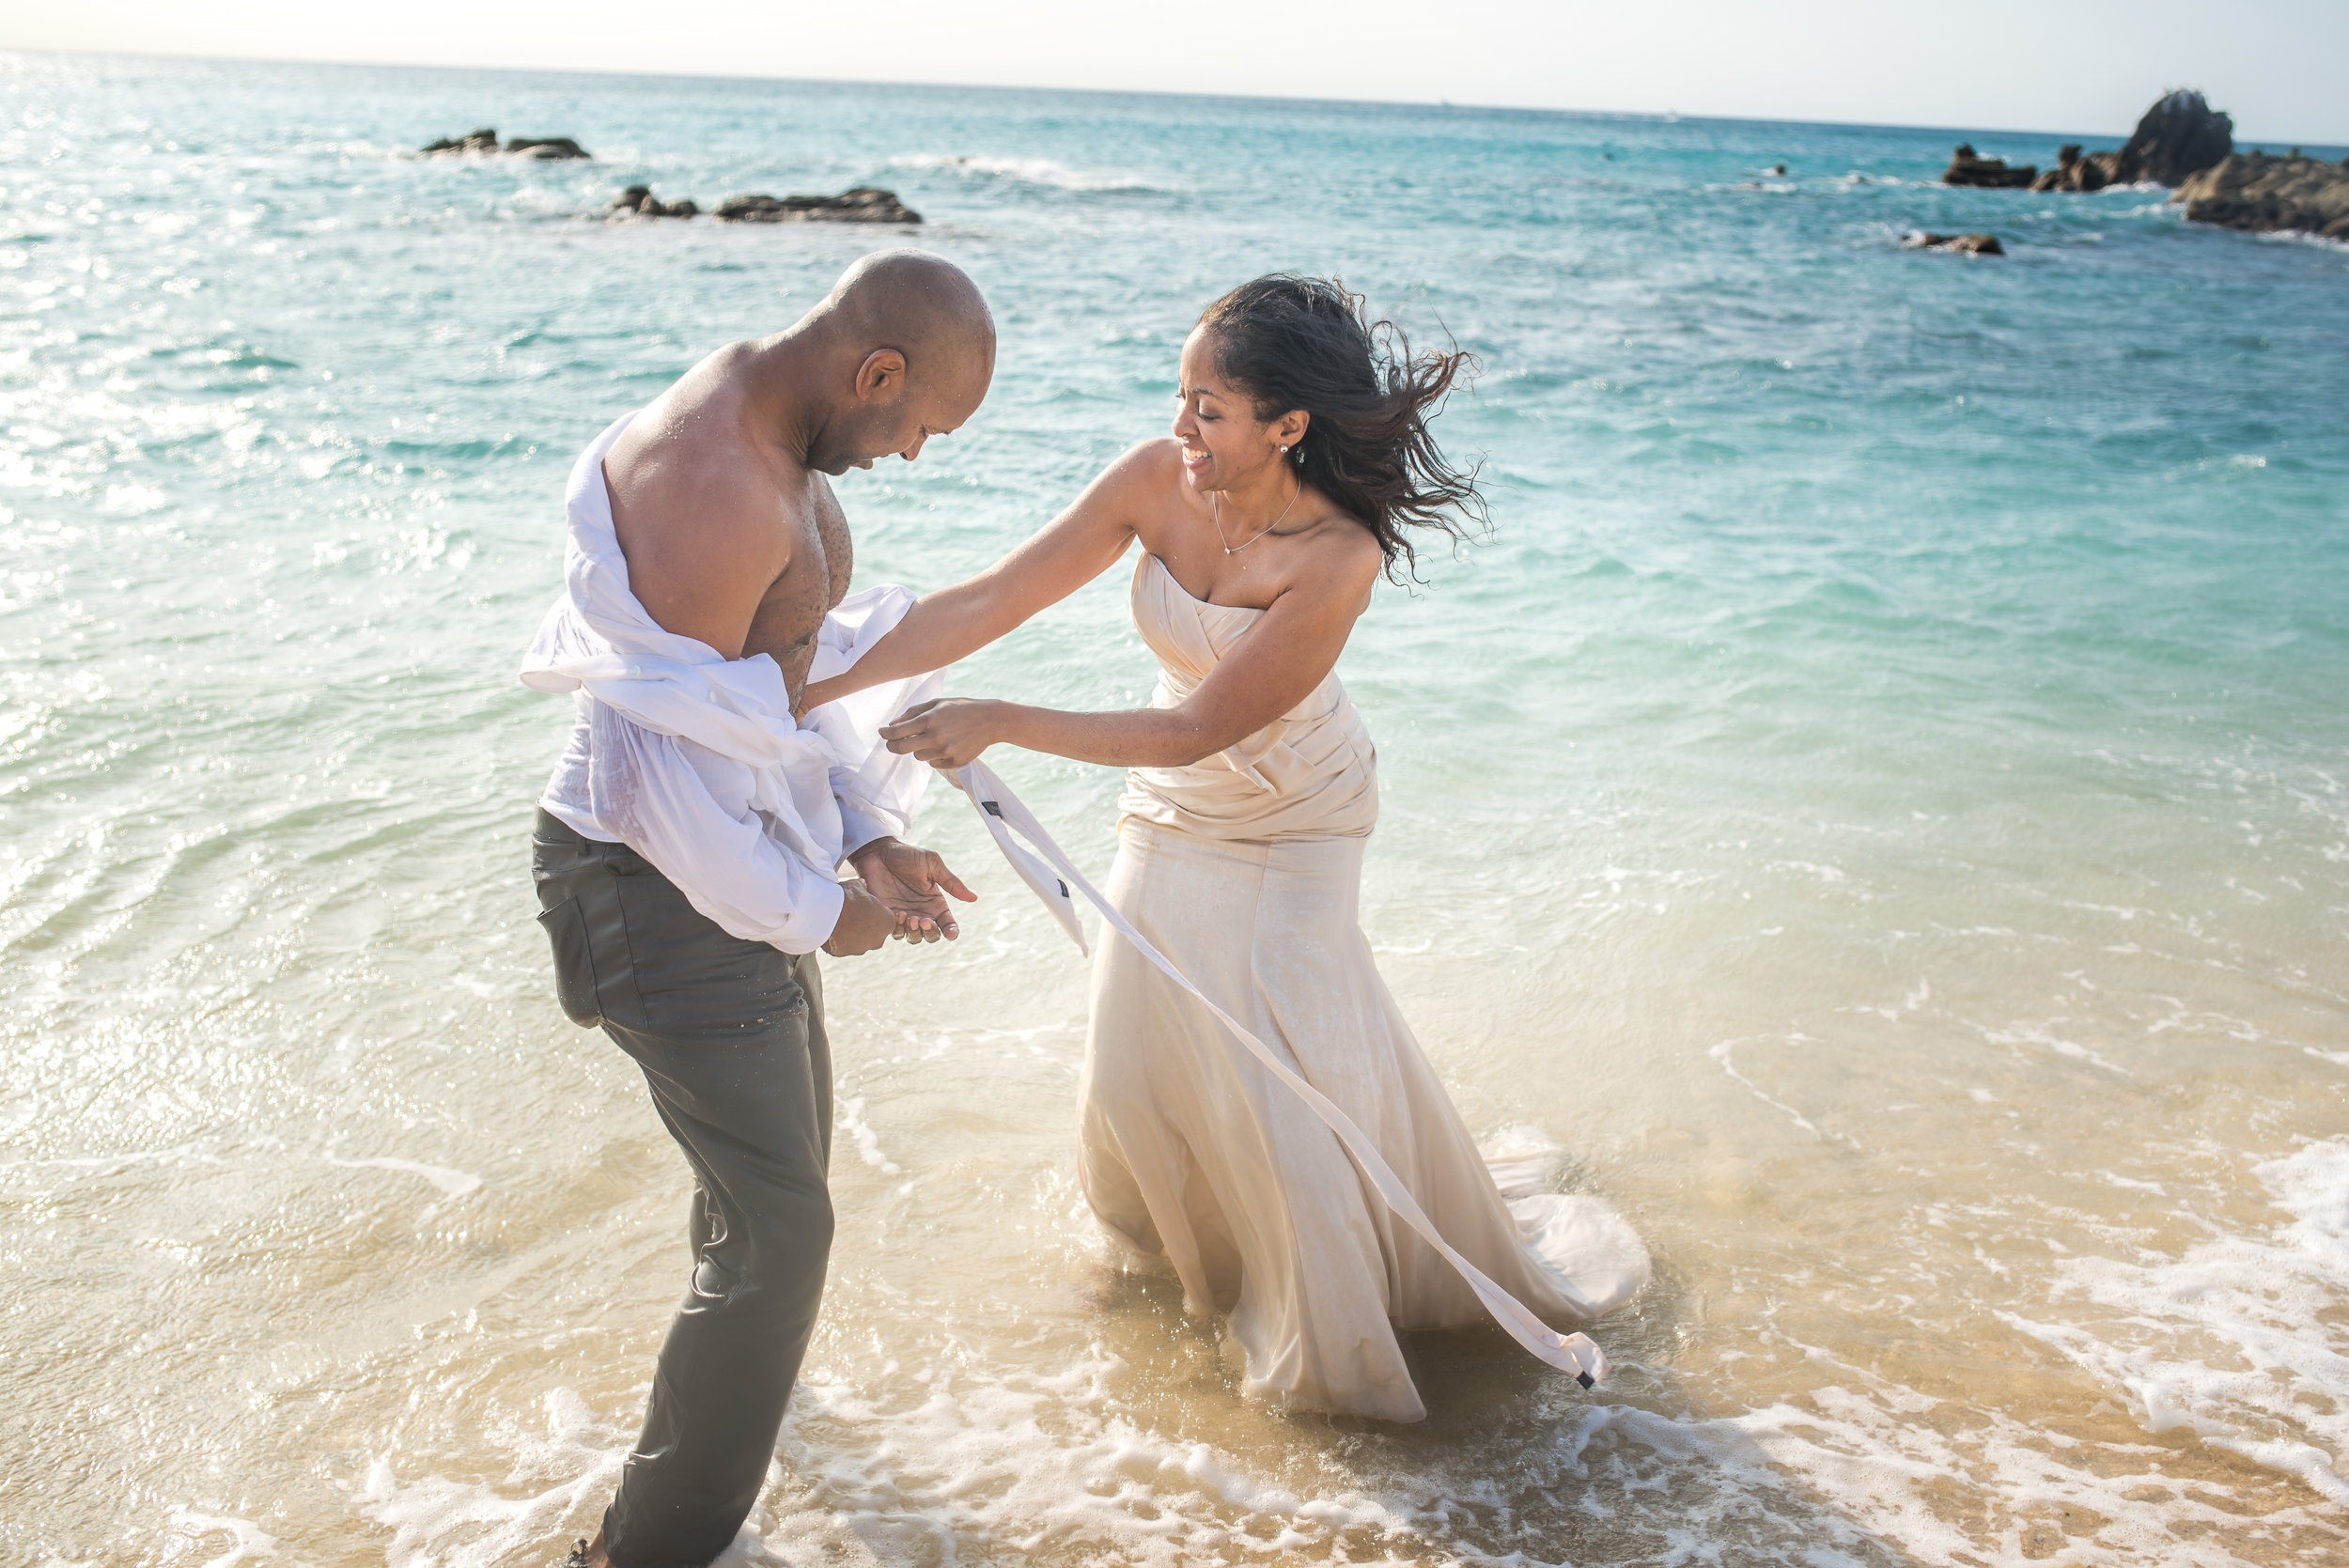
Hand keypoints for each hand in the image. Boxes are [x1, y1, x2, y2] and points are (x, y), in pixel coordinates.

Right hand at [821, 879, 896, 956]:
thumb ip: (862, 887)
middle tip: (851, 912)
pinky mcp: (844, 953)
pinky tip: (829, 926)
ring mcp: (861, 948)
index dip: (873, 910)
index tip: (863, 904)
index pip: (885, 918)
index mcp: (887, 922)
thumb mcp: (856, 886)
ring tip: (838, 919)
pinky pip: (843, 945)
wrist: (827, 912)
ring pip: (859, 940)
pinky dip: (838, 938)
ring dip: (851, 932)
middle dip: (865, 924)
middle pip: (874, 931)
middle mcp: (878, 940)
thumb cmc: (847, 897)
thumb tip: (862, 884)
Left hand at [848, 837, 977, 942]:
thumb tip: (974, 898)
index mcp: (935, 902)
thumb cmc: (907, 855)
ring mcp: (904, 915)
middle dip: (929, 933)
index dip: (951, 931)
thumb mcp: (932, 865)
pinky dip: (898, 928)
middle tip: (923, 920)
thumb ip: (951, 883)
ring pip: (913, 938)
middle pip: (931, 936)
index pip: (947, 924)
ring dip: (914, 932)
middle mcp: (922, 912)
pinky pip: (895, 932)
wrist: (878, 852)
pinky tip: (898, 913)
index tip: (949, 932)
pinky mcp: (887, 916)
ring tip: (910, 917)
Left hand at [880, 697, 1004, 769]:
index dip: (885, 733)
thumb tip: (892, 725)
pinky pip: (933, 763)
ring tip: (931, 738)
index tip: (882, 732)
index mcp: (929, 720)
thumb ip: (912, 713)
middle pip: (901, 749)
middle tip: (891, 742)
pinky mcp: (954, 762)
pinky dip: (933, 756)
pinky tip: (945, 745)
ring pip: (917, 756)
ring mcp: (945, 752)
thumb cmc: (960, 708)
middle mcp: (935, 737)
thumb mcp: (936, 704)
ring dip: (918, 748)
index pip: (897, 732)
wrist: (989, 721)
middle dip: (892, 745)